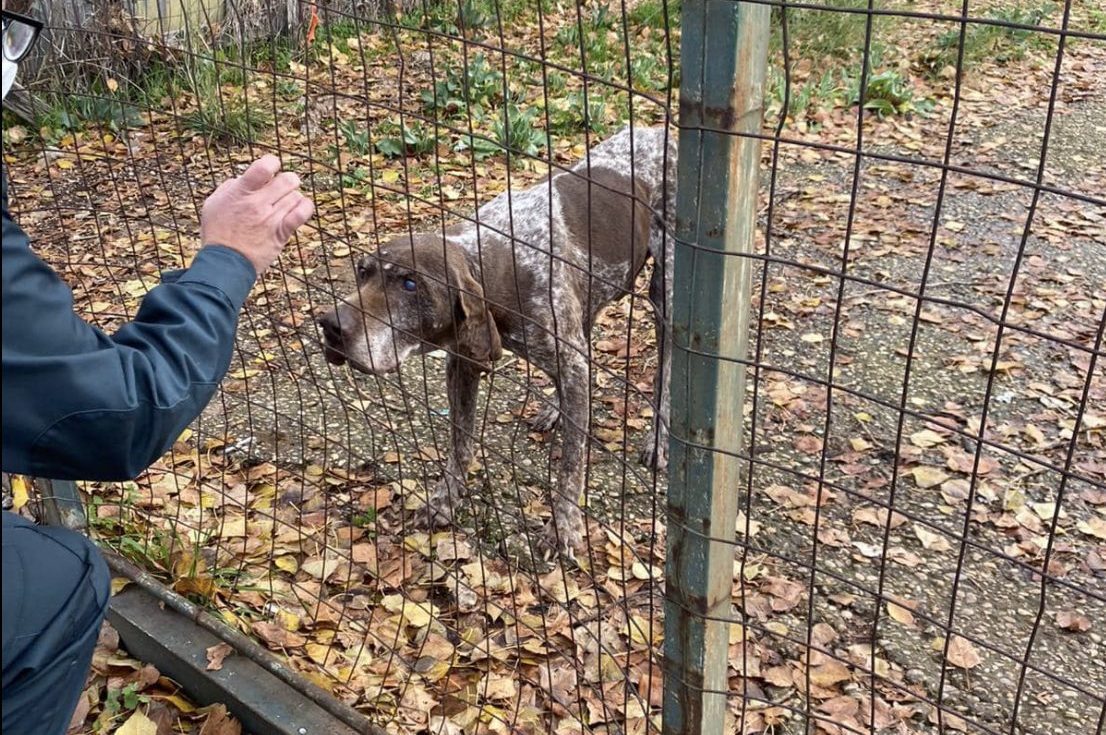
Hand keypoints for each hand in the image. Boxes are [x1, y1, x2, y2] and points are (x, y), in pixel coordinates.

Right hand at [200, 155, 313, 275]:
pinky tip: (299, 208)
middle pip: (287, 180)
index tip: (271, 169)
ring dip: (293, 197)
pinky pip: (301, 214)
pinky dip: (305, 208)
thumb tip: (244, 177)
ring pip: (295, 196)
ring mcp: (271, 218)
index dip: (272, 163)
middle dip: (288, 180)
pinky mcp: (281, 233)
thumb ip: (230, 187)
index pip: (264, 166)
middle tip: (282, 188)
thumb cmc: (218, 232)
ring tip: (283, 204)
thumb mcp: (213, 204)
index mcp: (241, 192)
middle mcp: (258, 203)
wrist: (225, 262)